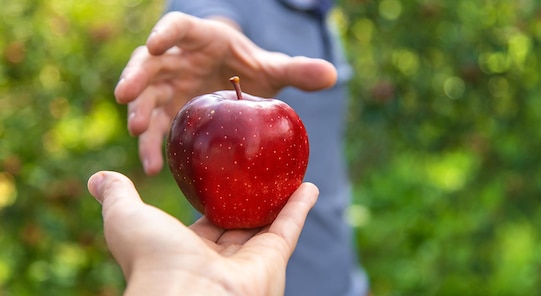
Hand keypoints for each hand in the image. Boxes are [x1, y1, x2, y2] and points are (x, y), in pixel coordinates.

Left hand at [87, 171, 318, 295]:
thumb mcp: (126, 218)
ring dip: (280, 201)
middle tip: (258, 175)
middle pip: (240, 224)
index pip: (205, 224)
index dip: (213, 203)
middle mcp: (220, 259)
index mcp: (188, 252)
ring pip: (268, 224)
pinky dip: (300, 206)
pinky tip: (308, 184)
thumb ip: (117, 196)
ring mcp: (249, 259)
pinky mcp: (273, 257)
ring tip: (287, 176)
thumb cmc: (152, 259)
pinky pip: (289, 226)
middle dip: (249, 203)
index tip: (220, 181)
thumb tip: (96, 178)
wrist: (186, 294)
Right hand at [114, 12, 336, 174]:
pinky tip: (154, 166)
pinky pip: (157, 126)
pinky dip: (154, 144)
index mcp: (202, 39)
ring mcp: (170, 84)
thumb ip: (297, 70)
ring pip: (146, 94)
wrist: (238, 82)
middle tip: (126, 96)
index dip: (165, 33)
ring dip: (139, 111)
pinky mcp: (169, 109)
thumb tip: (333, 74)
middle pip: (150, 62)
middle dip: (137, 77)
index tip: (156, 44)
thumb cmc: (251, 67)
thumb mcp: (273, 67)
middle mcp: (178, 58)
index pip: (179, 28)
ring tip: (138, 132)